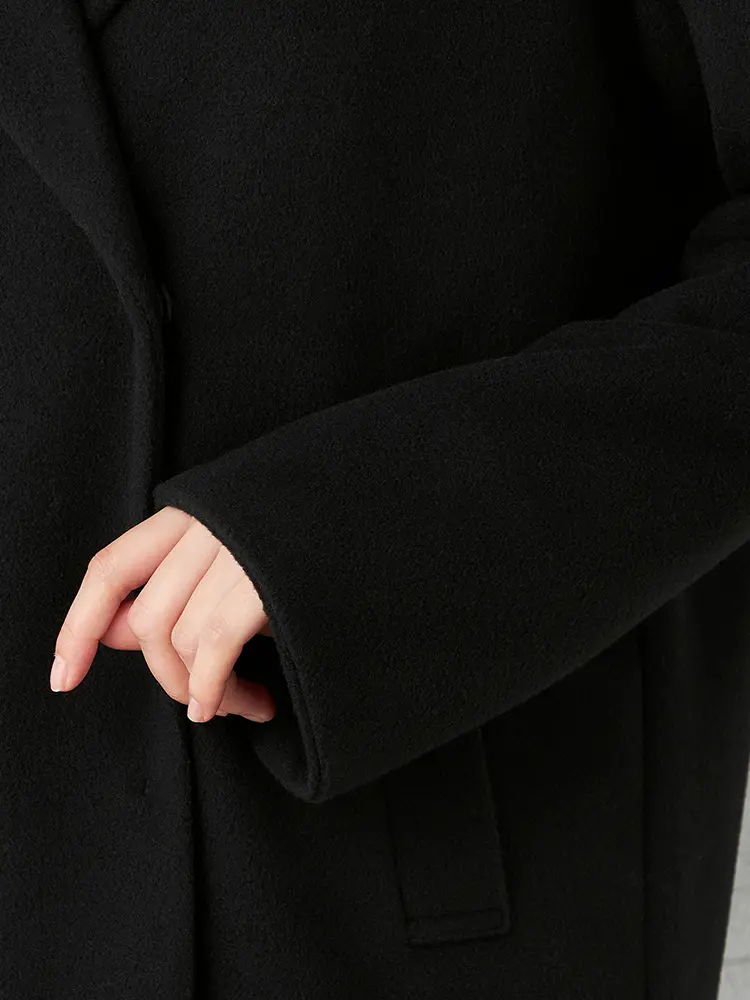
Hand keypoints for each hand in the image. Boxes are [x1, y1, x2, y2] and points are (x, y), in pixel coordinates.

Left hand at [51, 506, 276, 723]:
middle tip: (204, 704)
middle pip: (147, 620)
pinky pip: (216, 643)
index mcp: (188, 515)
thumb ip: (168, 594)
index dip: (79, 626)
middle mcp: (205, 525)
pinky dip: (217, 685)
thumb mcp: (231, 563)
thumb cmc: (298, 544)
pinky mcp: (268, 577)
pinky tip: (250, 703)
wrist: (386, 513)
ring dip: (205, 689)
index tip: (64, 678)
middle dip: (168, 676)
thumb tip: (108, 635)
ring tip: (242, 703)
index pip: (110, 569)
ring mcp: (236, 547)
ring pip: (181, 637)